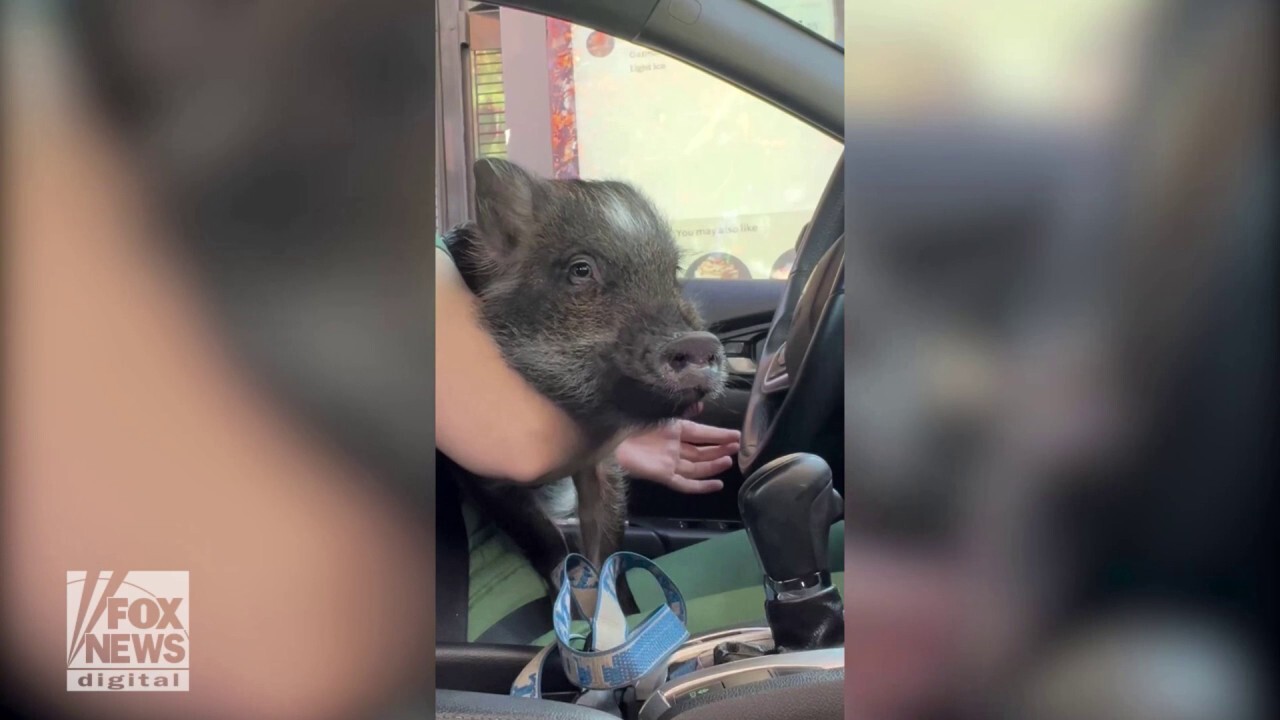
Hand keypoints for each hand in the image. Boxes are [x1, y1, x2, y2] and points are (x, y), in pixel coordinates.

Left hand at [614, 407, 740, 493]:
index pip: (702, 432)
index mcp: (673, 428)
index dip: (719, 434)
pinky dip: (701, 485)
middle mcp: (673, 446)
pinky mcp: (663, 475)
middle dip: (719, 449)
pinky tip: (717, 483)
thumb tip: (700, 404)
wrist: (610, 435)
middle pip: (701, 451)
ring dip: (713, 464)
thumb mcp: (660, 410)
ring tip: (729, 460)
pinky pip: (685, 483)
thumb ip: (682, 410)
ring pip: (697, 466)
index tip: (737, 435)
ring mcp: (669, 461)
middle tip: (737, 447)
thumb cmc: (633, 419)